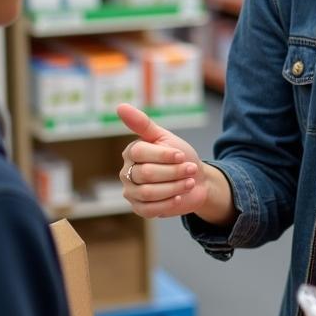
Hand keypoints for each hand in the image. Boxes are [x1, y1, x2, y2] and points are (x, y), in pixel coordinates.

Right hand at [117, 103, 209, 218]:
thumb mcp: (164, 137)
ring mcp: (131, 192)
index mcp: (131, 152)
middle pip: (146, 173)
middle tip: (190, 169)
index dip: (163, 155)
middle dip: (173, 172)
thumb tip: (120, 106)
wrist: (195, 180)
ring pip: (149, 192)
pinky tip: (180, 195)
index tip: (181, 154)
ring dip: (174, 187)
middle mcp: (127, 172)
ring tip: (189, 181)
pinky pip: (150, 209)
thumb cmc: (179, 157)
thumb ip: (142, 123)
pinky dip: (169, 202)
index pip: (139, 152)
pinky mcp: (139, 209)